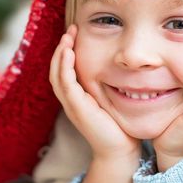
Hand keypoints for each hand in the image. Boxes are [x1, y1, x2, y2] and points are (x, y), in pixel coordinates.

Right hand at [49, 25, 140, 162]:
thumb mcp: (113, 100)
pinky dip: (65, 67)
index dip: (66, 52)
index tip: (75, 34)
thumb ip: (112, 84)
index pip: (64, 70)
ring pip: (57, 75)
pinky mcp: (77, 109)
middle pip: (56, 70)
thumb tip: (125, 64)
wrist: (120, 152)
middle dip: (61, 48)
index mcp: (77, 98)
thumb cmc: (120, 126)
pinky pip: (66, 84)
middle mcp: (71, 101)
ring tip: (67, 37)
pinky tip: (69, 53)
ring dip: (60, 54)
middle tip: (70, 30)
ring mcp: (72, 105)